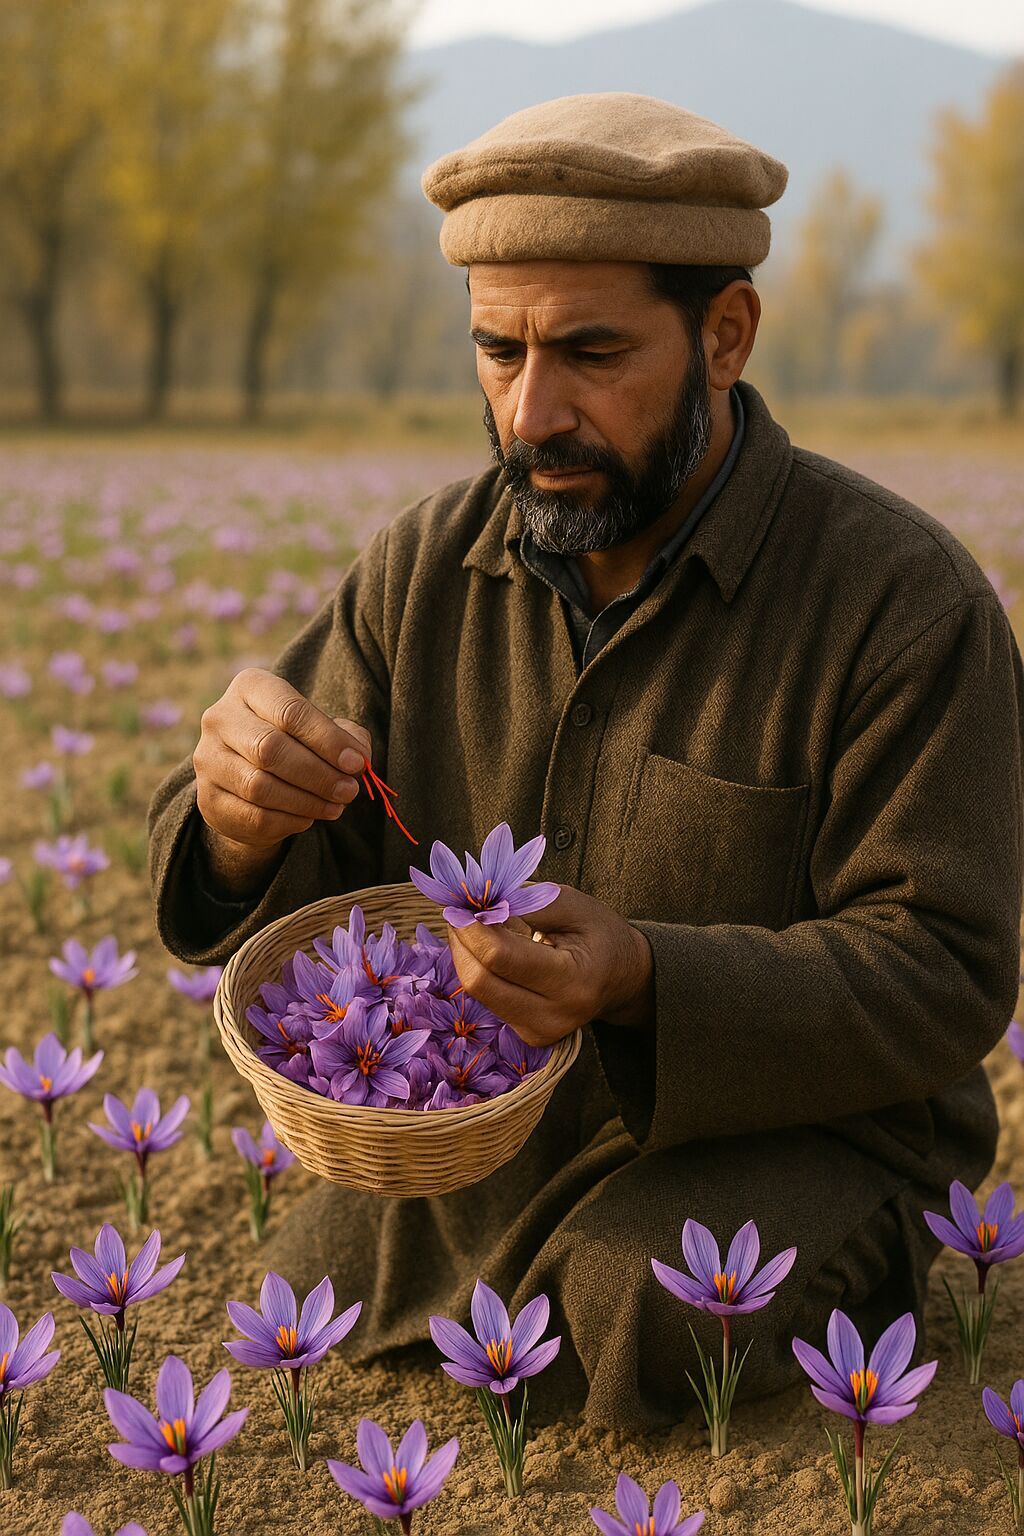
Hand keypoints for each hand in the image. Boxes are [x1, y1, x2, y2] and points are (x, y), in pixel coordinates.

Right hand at [193, 667, 372, 854]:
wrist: (250, 780)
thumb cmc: (296, 744)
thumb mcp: (322, 730)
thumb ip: (346, 737)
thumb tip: (358, 759)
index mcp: (249, 687)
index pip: (290, 712)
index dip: (328, 740)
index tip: (356, 763)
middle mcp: (219, 718)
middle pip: (270, 749)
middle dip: (318, 774)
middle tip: (349, 790)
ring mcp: (207, 759)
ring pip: (260, 787)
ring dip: (307, 801)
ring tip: (335, 806)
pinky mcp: (207, 799)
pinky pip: (253, 816)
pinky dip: (289, 821)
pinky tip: (308, 817)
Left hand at [445, 883, 653, 1047]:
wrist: (623, 978)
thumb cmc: (600, 934)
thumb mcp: (574, 904)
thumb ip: (526, 903)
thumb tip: (477, 905)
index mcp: (572, 981)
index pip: (500, 957)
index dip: (472, 927)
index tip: (463, 901)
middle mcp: (554, 1016)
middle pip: (479, 981)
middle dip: (461, 941)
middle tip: (460, 910)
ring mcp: (539, 1032)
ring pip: (477, 992)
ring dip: (466, 954)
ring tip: (477, 925)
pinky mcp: (527, 1036)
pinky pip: (486, 999)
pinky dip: (479, 969)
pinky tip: (489, 948)